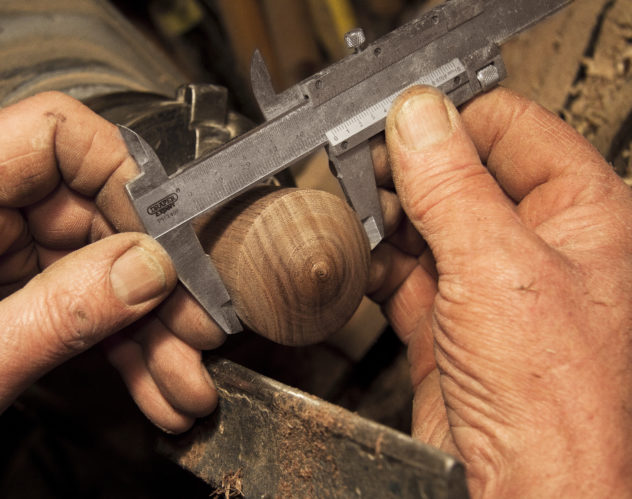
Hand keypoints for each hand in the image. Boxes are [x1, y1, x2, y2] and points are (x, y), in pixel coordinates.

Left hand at [0, 92, 222, 468]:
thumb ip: (60, 318)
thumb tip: (148, 270)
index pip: (53, 133)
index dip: (122, 174)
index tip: (166, 235)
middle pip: (94, 211)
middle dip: (153, 280)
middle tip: (194, 330)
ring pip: (100, 261)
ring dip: (146, 322)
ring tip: (180, 376)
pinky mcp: (11, 283)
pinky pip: (84, 296)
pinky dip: (121, 339)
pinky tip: (149, 378)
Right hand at [368, 86, 631, 496]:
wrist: (518, 487)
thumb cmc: (550, 397)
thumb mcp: (495, 266)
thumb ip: (451, 184)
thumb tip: (418, 117)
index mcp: (582, 214)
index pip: (512, 129)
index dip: (453, 120)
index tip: (399, 119)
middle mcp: (537, 245)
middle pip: (461, 175)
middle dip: (409, 172)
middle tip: (365, 166)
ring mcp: (489, 285)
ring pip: (427, 223)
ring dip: (387, 217)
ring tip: (355, 210)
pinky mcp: (449, 324)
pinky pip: (404, 273)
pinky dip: (376, 262)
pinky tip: (359, 255)